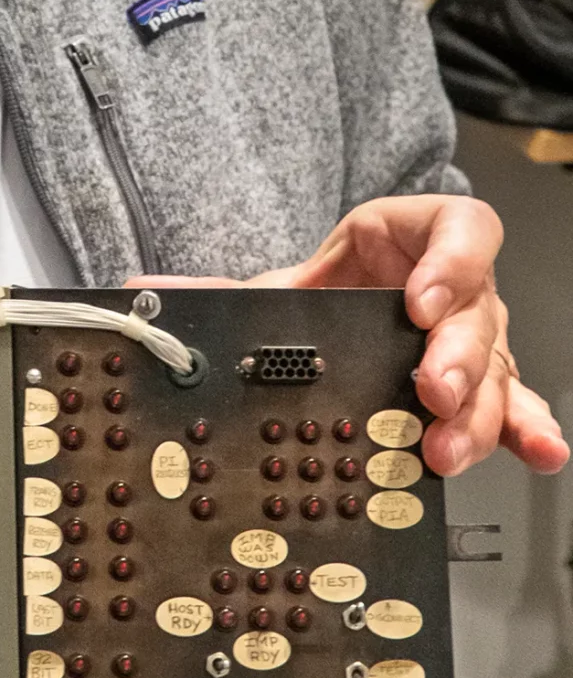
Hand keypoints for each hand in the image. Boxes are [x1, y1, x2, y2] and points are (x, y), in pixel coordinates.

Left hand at [133, 195, 567, 479]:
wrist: (321, 325)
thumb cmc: (316, 298)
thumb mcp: (272, 293)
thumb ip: (214, 293)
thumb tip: (143, 295)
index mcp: (408, 240)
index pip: (458, 226)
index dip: (451, 258)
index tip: (421, 298)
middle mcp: (455, 290)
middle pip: (481, 311)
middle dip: (459, 356)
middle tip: (429, 389)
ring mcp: (472, 342)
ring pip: (497, 369)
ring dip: (481, 411)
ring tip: (447, 445)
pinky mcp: (476, 390)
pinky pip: (514, 406)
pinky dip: (529, 429)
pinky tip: (540, 451)